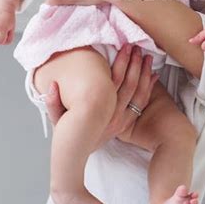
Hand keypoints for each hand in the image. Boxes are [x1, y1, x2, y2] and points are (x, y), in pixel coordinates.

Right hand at [41, 45, 159, 145]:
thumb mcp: (57, 120)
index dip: (122, 63)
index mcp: (99, 111)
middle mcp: (113, 115)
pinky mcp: (126, 124)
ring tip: (147, 57)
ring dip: (144, 73)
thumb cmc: (67, 134)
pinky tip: (153, 75)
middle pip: (129, 84)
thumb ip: (52, 104)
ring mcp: (121, 120)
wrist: (75, 156)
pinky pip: (141, 104)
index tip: (125, 48)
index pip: (114, 81)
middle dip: (134, 63)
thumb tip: (51, 85)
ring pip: (138, 93)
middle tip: (137, 47)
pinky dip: (148, 89)